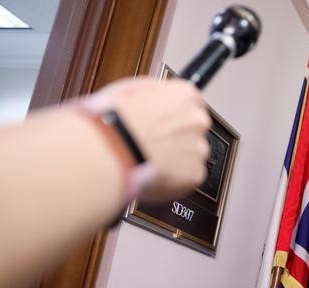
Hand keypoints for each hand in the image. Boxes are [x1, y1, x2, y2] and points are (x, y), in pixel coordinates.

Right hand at [91, 78, 210, 202]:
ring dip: (176, 158)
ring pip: (192, 154)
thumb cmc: (113, 121)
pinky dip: (175, 178)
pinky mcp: (195, 174)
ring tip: (150, 160)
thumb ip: (154, 93)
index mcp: (184, 95)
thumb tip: (157, 97)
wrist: (110, 152)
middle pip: (194, 129)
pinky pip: (189, 176)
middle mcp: (197, 120)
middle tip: (153, 143)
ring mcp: (198, 148)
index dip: (173, 114)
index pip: (191, 103)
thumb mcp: (129, 89)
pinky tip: (155, 173)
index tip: (162, 122)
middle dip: (177, 137)